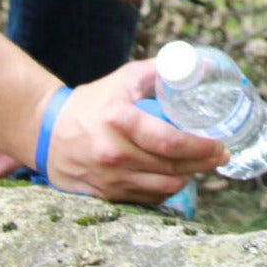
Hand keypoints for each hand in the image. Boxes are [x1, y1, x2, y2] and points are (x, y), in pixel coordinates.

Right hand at [43, 61, 227, 202]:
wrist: (46, 130)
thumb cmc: (94, 101)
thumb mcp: (126, 78)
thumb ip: (163, 71)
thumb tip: (202, 67)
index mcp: (120, 121)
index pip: (169, 141)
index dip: (200, 146)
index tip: (220, 145)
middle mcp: (112, 153)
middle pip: (171, 168)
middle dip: (202, 164)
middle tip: (220, 156)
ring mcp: (107, 179)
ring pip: (161, 188)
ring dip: (187, 178)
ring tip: (200, 166)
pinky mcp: (102, 196)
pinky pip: (144, 199)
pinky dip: (164, 190)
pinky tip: (175, 178)